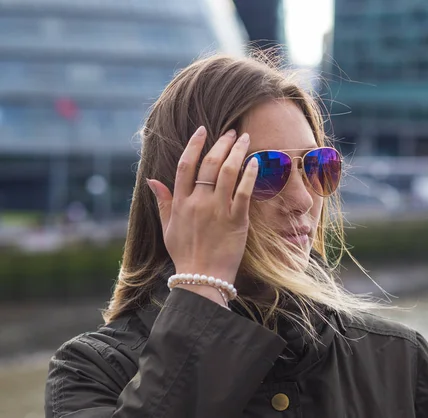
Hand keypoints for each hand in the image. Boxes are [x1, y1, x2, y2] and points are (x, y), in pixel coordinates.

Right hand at [146, 126, 257, 289]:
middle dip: (222, 143)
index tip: (203, 130)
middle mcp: (198, 203)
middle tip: (231, 132)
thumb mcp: (168, 227)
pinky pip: (243, 192)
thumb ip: (163, 201)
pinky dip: (249, 175)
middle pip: (210, 164)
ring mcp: (217, 211)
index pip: (186, 165)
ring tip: (245, 139)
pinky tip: (255, 161)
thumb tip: (152, 179)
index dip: (194, 144)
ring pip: (228, 173)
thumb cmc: (185, 253)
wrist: (201, 278)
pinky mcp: (236, 221)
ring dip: (237, 152)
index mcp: (181, 203)